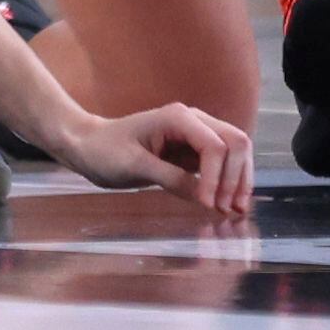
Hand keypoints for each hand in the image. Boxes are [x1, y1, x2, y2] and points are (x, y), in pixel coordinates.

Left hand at [56, 100, 254, 216]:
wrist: (89, 146)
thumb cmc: (105, 151)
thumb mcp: (133, 166)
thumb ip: (170, 178)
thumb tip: (205, 198)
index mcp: (178, 118)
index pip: (215, 146)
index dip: (217, 177)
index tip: (208, 205)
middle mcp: (193, 121)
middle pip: (236, 143)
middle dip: (236, 177)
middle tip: (228, 211)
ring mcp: (196, 134)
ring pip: (235, 152)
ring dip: (239, 179)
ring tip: (234, 210)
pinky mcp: (194, 150)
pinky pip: (223, 163)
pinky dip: (229, 181)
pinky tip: (228, 202)